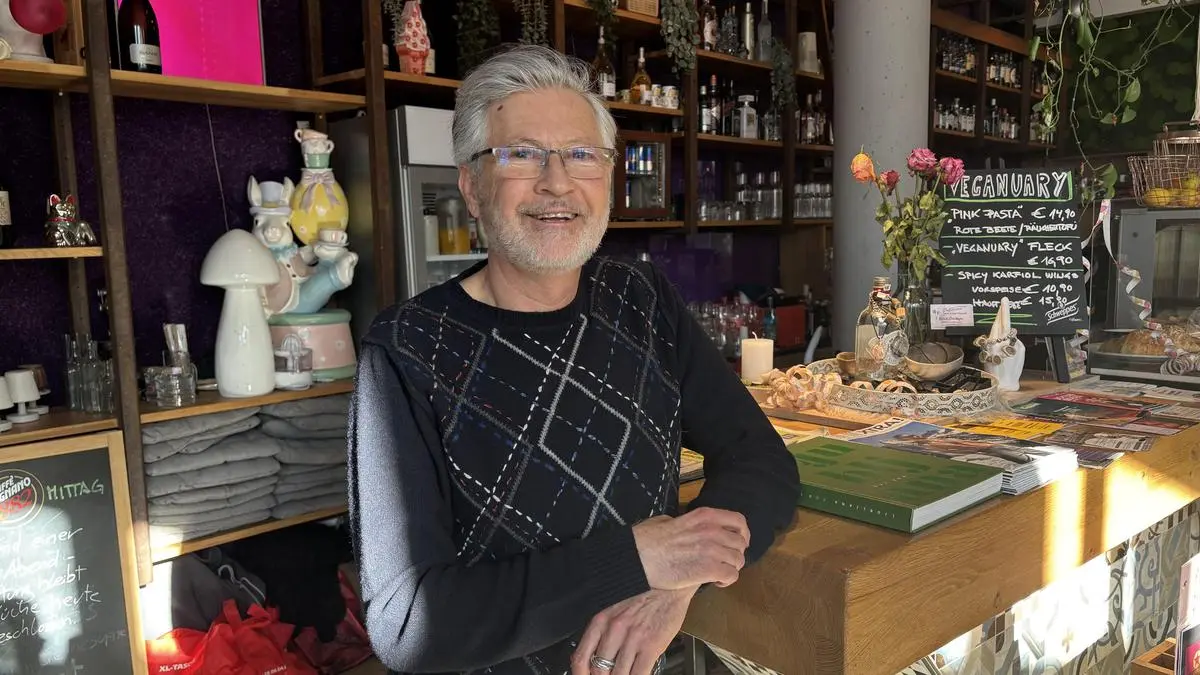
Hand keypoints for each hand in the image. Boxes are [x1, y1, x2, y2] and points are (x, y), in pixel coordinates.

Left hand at [570, 587, 696, 674]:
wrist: (667, 585)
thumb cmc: (643, 596)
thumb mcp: (614, 610)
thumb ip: (603, 633)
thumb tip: (597, 658)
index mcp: (601, 621)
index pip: (580, 658)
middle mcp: (614, 630)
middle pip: (599, 670)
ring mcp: (632, 639)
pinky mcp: (651, 646)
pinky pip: (639, 674)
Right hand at [632, 507, 748, 589]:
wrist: (638, 557)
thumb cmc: (646, 539)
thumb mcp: (667, 520)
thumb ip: (685, 522)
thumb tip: (687, 527)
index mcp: (705, 516)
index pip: (738, 521)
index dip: (743, 533)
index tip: (738, 542)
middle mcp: (713, 530)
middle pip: (740, 543)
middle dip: (735, 554)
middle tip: (724, 562)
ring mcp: (713, 549)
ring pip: (738, 561)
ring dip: (730, 568)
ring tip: (717, 574)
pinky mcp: (709, 569)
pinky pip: (731, 575)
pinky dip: (726, 581)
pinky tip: (714, 582)